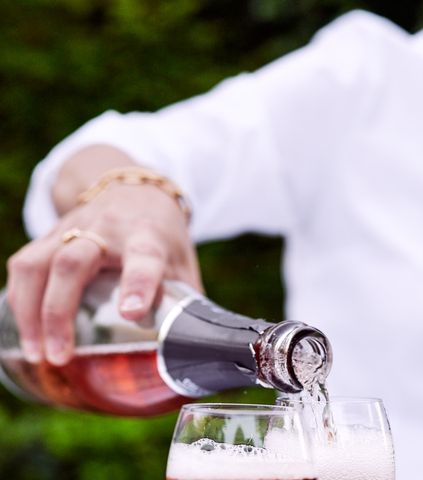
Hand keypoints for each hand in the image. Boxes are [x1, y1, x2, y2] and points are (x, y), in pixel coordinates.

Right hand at [7, 170, 201, 365]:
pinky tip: (24, 330)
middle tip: (59, 356)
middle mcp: (108, 228)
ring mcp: (72, 227)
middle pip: (73, 263)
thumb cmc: (162, 234)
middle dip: (60, 312)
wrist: (133, 187)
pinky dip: (19, 298)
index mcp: (149, 236)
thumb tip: (196, 350)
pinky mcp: (50, 234)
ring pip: (38, 263)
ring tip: (37, 353)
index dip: (138, 284)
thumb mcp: (183, 262)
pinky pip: (24, 263)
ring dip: (31, 312)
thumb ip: (188, 302)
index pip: (144, 258)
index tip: (130, 313)